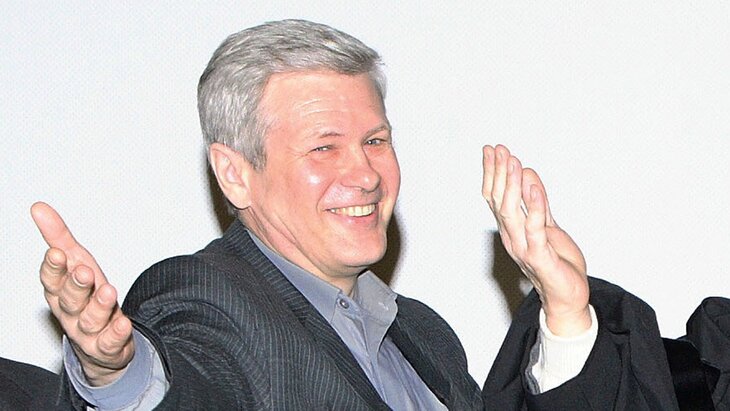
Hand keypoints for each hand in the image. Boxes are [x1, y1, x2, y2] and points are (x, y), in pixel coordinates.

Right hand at [31, 202, 133, 385]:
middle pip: (69, 299)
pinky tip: (123, 323)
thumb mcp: (75, 262)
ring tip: (109, 292)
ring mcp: (89, 331)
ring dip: (99, 306)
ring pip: (90, 320)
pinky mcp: (107, 346)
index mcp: (60, 291)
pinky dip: (116, 333)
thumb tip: (39, 207)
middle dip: (76, 286)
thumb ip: (59, 237)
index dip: (53, 268)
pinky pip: (111, 341)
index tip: (57, 254)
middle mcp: (71, 312)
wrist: (99, 342)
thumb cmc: (86, 296)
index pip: (51, 279)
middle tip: (85, 272)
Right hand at [482, 145, 590, 336]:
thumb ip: (537, 201)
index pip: (494, 197)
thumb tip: (527, 173)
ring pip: (510, 213)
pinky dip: (533, 208)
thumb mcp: (548, 224)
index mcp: (511, 229)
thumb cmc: (557, 263)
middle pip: (498, 201)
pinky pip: (534, 230)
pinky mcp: (539, 257)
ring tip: (514, 162)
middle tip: (499, 149)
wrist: (568, 297)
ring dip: (511, 186)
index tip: (491, 150)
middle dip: (499, 173)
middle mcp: (512, 237)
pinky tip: (533, 188)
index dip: (492, 173)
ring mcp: (523, 247)